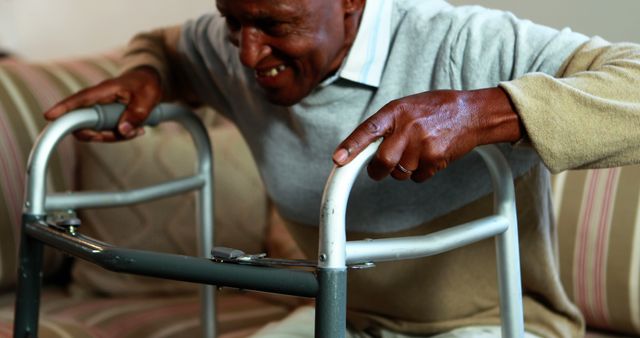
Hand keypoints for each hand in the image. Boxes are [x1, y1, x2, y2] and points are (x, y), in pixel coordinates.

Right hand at [44, 66, 161, 141]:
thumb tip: (123, 131)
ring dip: (116, 136)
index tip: (49, 116)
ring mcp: (100, 109)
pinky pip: (107, 131)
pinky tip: (138, 130)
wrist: (149, 81)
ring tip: (138, 130)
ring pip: (97, 130)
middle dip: (101, 135)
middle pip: (85, 123)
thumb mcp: (147, 99)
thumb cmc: (146, 85)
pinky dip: (121, 134)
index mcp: (105, 90)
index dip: (64, 108)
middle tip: (122, 135)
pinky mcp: (105, 117)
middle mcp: (98, 100)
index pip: (81, 99)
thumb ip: (137, 115)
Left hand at [332, 88, 521, 181]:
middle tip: (378, 170)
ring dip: (403, 169)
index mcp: (395, 111)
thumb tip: (363, 148)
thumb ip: (387, 125)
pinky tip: (430, 156)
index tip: (338, 160)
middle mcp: (407, 128)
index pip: (368, 130)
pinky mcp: (435, 159)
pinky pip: (417, 178)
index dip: (351, 146)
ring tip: (417, 151)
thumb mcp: (406, 107)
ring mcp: (422, 145)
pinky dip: (420, 173)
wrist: (472, 113)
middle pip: (382, 162)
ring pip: (400, 173)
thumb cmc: (435, 109)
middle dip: (378, 171)